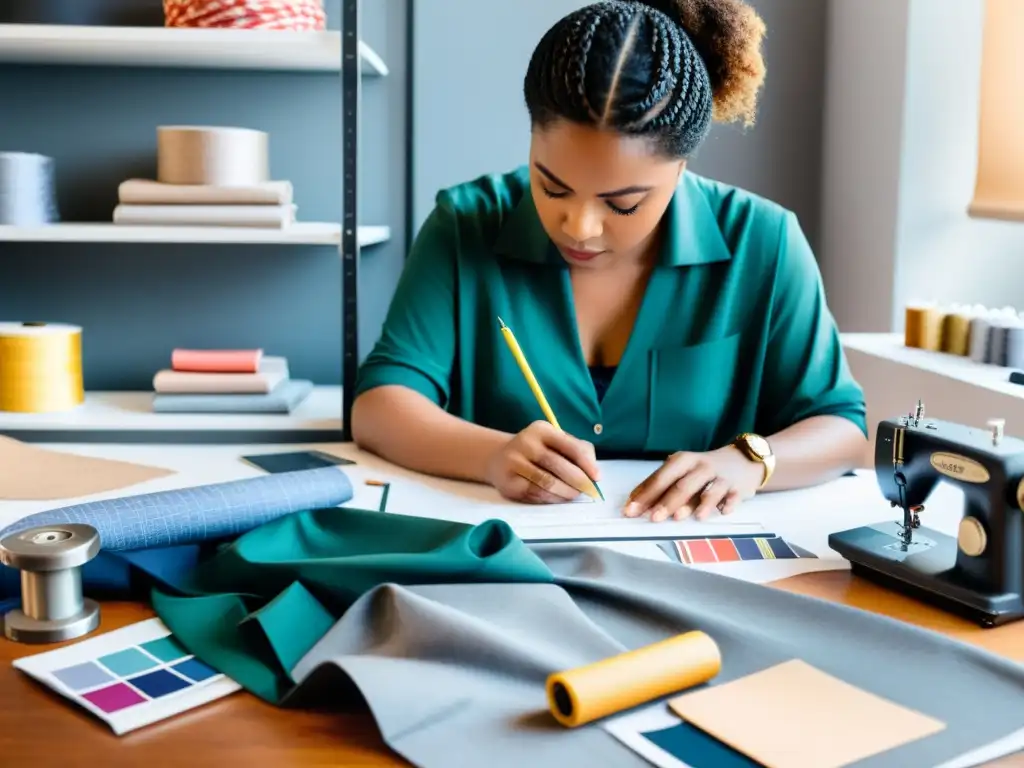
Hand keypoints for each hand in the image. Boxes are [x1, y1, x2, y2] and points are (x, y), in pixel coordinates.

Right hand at [485, 420, 600, 503]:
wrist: (499, 457)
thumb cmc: (537, 450)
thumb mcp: (555, 441)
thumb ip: (578, 450)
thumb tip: (594, 472)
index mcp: (541, 430)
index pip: (569, 446)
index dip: (586, 464)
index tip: (597, 478)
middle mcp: (525, 442)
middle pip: (558, 465)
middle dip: (577, 481)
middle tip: (588, 491)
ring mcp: (514, 462)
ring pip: (546, 482)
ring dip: (565, 492)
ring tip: (574, 495)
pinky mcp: (508, 482)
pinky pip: (535, 493)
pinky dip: (552, 498)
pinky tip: (559, 498)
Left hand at [623, 447, 762, 522]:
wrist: (742, 460)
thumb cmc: (703, 469)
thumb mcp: (682, 470)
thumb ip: (662, 485)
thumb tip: (635, 503)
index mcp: (683, 461)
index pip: (660, 478)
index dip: (645, 494)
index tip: (631, 510)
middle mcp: (701, 467)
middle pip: (682, 486)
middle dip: (666, 503)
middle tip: (653, 518)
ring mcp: (720, 477)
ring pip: (707, 491)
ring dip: (695, 504)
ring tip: (683, 517)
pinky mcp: (737, 488)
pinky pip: (732, 497)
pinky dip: (726, 505)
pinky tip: (721, 512)